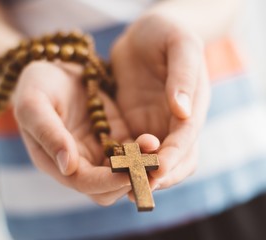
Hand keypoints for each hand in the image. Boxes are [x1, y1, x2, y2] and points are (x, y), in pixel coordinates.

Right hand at [14, 61, 141, 205]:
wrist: (53, 65)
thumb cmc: (37, 83)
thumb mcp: (34, 103)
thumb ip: (48, 133)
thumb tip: (68, 167)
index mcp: (54, 160)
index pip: (83, 183)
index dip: (105, 182)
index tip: (127, 173)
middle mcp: (77, 162)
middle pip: (106, 188)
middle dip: (128, 180)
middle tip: (148, 166)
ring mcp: (97, 150)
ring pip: (123, 174)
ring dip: (140, 167)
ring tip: (154, 148)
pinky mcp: (113, 137)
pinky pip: (132, 153)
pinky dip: (143, 152)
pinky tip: (153, 140)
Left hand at [111, 13, 209, 189]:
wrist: (144, 33)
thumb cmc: (165, 33)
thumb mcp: (179, 45)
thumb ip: (183, 76)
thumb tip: (183, 112)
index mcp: (192, 107)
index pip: (185, 141)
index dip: (172, 158)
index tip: (156, 170)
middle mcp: (174, 123)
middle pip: (174, 161)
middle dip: (157, 176)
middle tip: (136, 188)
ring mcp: (154, 126)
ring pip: (152, 162)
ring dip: (139, 175)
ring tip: (120, 186)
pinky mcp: (133, 124)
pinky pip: (129, 150)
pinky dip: (122, 162)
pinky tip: (106, 168)